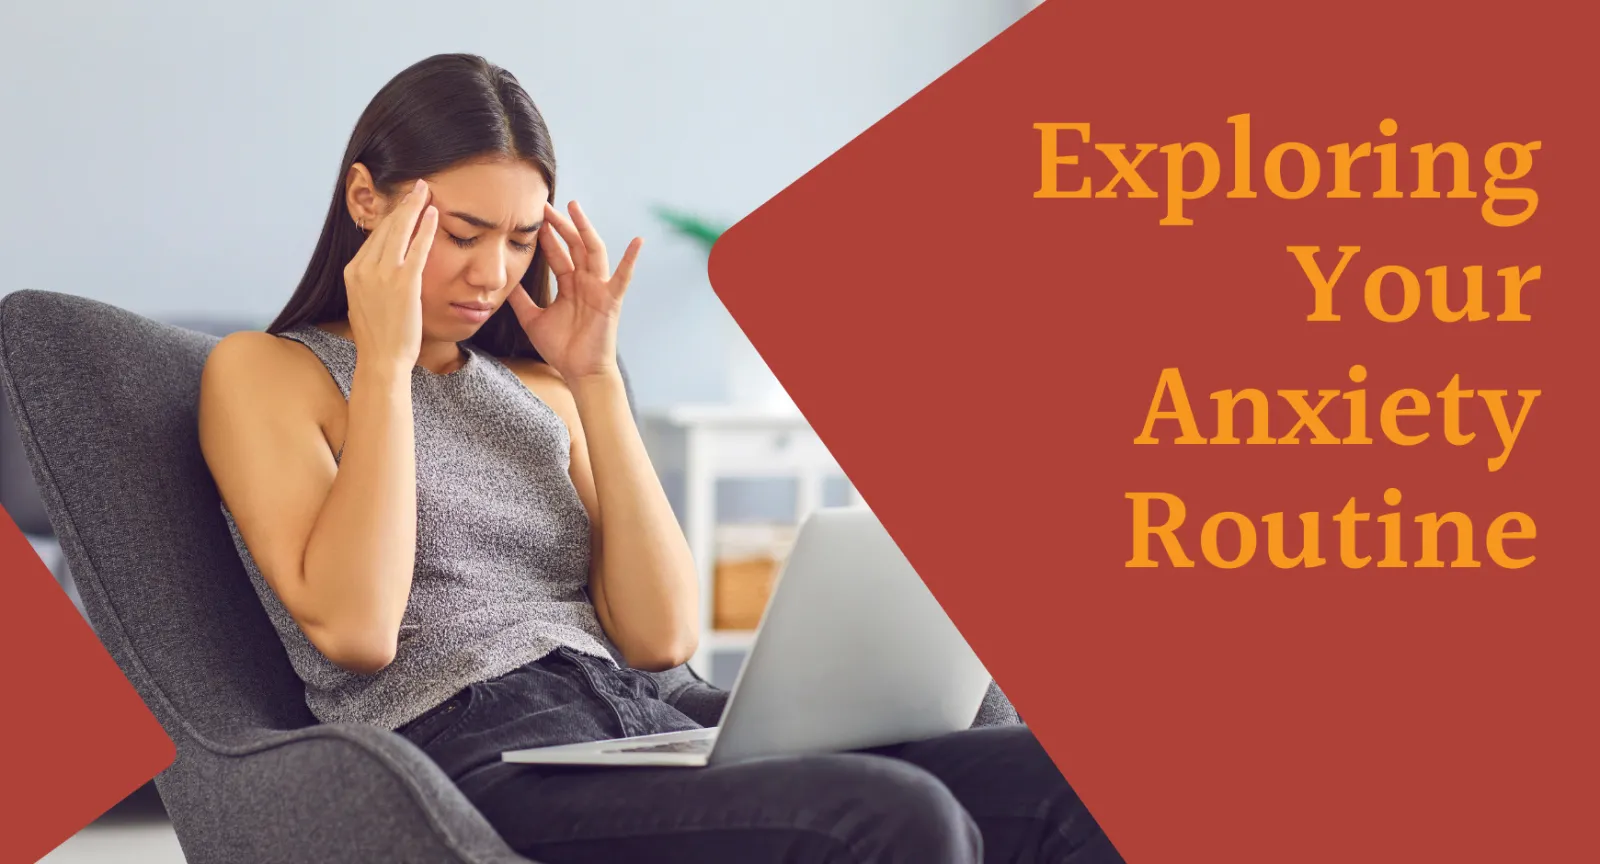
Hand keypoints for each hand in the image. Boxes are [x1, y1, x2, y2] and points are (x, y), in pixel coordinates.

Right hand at [343, 179, 438, 369]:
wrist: (382, 359)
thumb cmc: (378, 337)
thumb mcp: (364, 302)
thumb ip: (370, 281)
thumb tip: (378, 270)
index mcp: (353, 271)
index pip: (374, 236)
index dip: (391, 217)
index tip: (403, 204)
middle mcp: (364, 268)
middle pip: (386, 227)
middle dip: (402, 205)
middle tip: (416, 187)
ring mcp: (383, 274)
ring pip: (399, 230)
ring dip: (414, 207)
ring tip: (426, 191)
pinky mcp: (404, 282)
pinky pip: (417, 247)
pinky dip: (425, 227)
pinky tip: (433, 213)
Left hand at [507, 200, 641, 381]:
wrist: (579, 372)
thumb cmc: (561, 349)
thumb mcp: (532, 319)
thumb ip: (521, 299)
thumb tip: (504, 282)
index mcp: (569, 285)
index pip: (557, 253)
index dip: (546, 236)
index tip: (534, 217)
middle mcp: (585, 282)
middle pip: (573, 246)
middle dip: (560, 225)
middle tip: (546, 205)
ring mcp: (599, 289)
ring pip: (592, 252)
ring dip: (585, 229)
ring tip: (574, 208)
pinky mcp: (611, 300)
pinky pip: (623, 277)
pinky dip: (631, 259)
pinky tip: (638, 241)